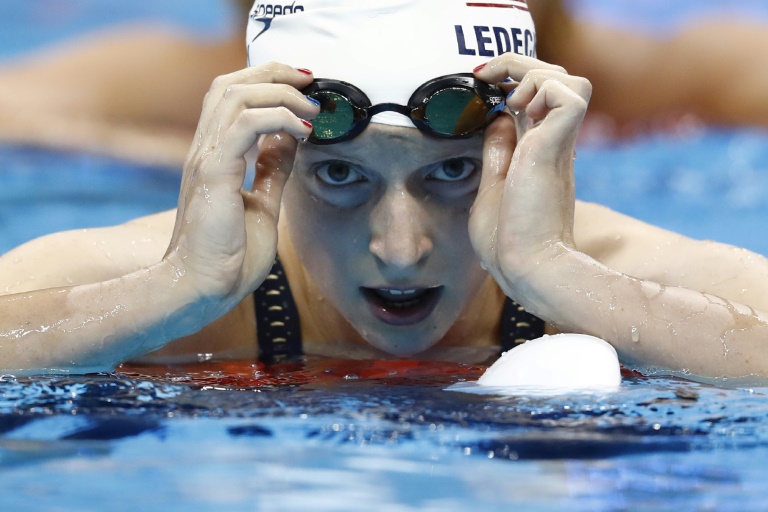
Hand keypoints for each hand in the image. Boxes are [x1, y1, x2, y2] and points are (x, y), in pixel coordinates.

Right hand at [164, 62, 318, 311]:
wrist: (200, 290)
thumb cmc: (227, 257)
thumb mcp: (263, 205)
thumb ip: (273, 170)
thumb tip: (290, 139)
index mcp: (215, 155)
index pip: (233, 96)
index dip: (267, 81)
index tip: (304, 87)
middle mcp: (205, 149)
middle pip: (231, 83)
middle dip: (273, 73)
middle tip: (310, 80)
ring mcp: (205, 158)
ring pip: (236, 95)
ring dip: (280, 93)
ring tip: (312, 108)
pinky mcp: (212, 173)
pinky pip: (244, 125)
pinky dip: (278, 118)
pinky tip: (303, 131)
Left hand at [469, 55, 591, 301]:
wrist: (528, 266)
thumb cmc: (509, 242)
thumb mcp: (492, 187)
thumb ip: (498, 153)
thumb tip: (497, 120)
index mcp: (538, 154)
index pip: (539, 99)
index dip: (516, 81)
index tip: (484, 83)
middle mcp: (555, 144)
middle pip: (556, 78)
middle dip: (520, 66)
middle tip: (487, 76)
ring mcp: (560, 143)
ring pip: (569, 78)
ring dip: (534, 75)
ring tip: (510, 101)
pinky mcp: (561, 144)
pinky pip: (568, 91)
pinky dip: (541, 88)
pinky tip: (519, 110)